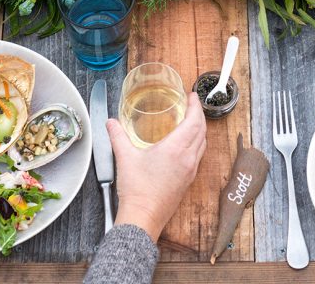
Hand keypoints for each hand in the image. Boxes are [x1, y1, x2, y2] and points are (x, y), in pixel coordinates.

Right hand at [109, 92, 206, 240]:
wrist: (143, 217)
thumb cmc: (136, 191)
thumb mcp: (124, 158)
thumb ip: (118, 136)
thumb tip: (111, 123)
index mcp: (176, 149)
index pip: (194, 121)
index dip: (195, 106)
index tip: (192, 96)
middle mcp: (188, 159)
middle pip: (202, 131)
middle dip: (199, 115)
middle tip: (192, 105)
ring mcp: (190, 171)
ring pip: (202, 144)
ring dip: (200, 129)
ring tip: (191, 121)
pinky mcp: (188, 181)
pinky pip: (198, 156)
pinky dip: (197, 144)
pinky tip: (186, 144)